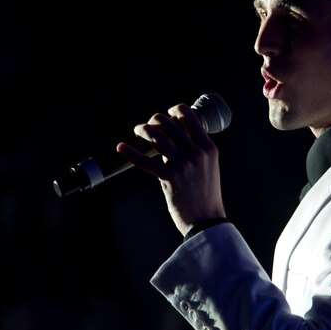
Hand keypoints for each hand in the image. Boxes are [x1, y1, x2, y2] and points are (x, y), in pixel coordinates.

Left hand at [117, 103, 225, 235]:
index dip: (176, 110)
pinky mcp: (170, 177)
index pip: (190, 117)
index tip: (167, 113)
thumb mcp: (207, 167)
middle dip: (155, 120)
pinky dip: (131, 153)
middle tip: (149, 125)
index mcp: (209, 148)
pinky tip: (121, 147)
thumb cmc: (205, 193)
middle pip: (170, 124)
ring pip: (157, 137)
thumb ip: (192, 150)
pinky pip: (146, 161)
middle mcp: (197, 153)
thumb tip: (168, 138)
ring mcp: (184, 165)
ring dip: (143, 130)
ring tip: (138, 130)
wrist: (206, 219)